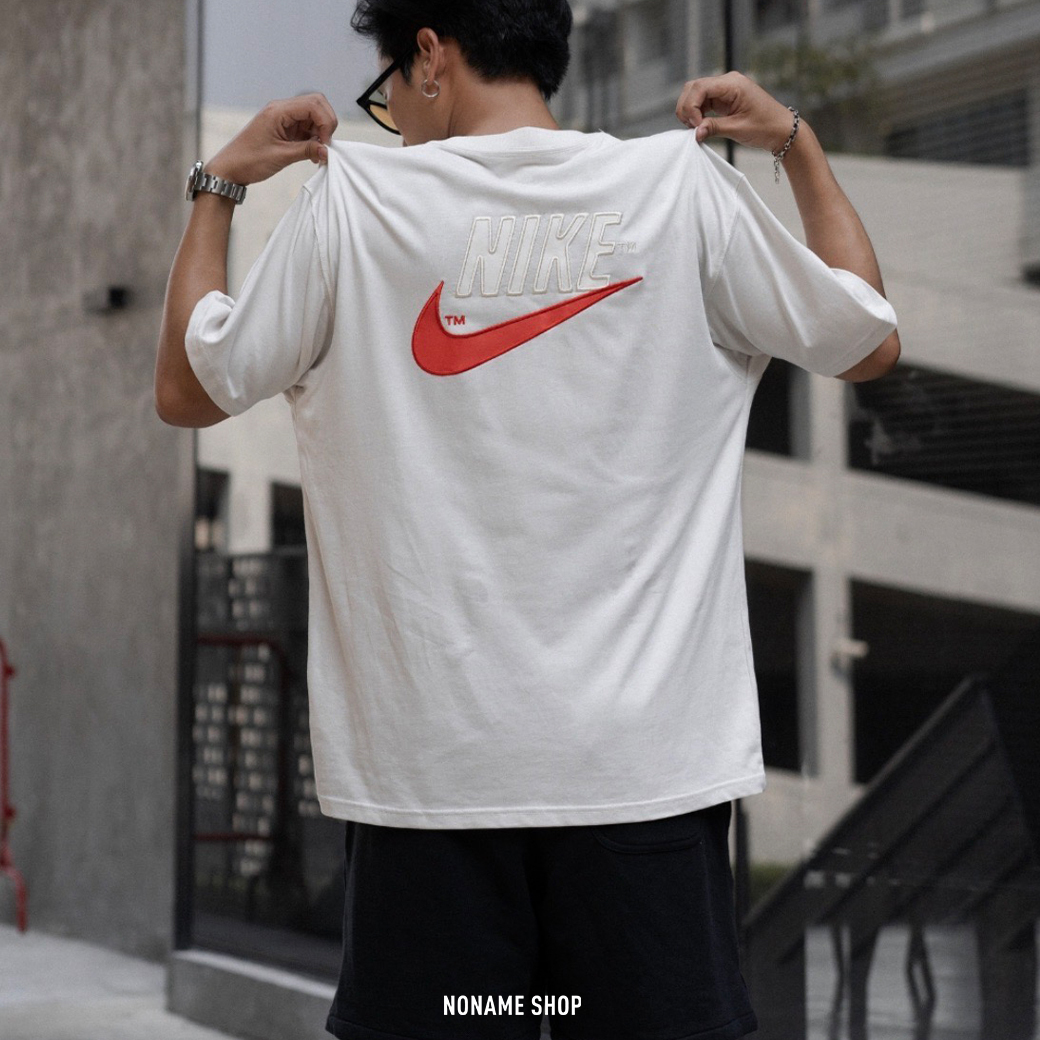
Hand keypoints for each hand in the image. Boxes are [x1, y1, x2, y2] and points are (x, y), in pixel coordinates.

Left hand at [203, 92, 338, 184]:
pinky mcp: (286, 128)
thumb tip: (327, 151)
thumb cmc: (250, 160)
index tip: (325, 144)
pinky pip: (307, 127)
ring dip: (320, 132)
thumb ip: (306, 150)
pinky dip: (314, 138)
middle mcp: (282, 109)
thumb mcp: (281, 156)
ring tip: (317, 153)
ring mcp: (284, 118)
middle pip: (316, 104)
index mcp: (278, 111)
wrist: (232, 168)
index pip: (313, 104)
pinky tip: (311, 152)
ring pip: (314, 116)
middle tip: (324, 146)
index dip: (325, 122)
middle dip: (326, 124)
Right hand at [676, 71, 795, 153]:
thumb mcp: (738, 129)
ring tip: (697, 128)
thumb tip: (695, 133)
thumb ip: (714, 128)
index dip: (691, 106)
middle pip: (693, 88)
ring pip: (695, 95)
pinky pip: (703, 102)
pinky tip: (701, 126)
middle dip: (687, 108)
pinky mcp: (723, 99)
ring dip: (690, 111)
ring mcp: (724, 90)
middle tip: (692, 128)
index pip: (700, 87)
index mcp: (733, 84)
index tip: (694, 125)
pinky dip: (697, 114)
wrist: (781, 129)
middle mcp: (727, 82)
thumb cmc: (766, 126)